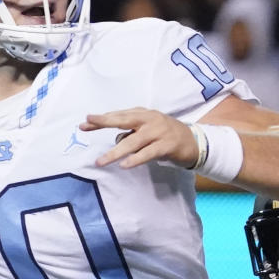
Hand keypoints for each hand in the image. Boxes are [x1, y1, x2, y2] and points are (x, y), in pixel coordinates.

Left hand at [80, 108, 197, 168]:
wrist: (194, 141)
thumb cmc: (165, 136)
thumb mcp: (147, 129)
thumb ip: (131, 132)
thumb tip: (116, 140)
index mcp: (143, 114)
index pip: (118, 115)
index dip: (101, 120)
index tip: (84, 124)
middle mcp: (150, 119)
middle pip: (123, 120)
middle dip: (104, 122)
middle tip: (87, 124)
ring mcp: (159, 131)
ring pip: (133, 141)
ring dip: (115, 152)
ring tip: (101, 161)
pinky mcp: (167, 145)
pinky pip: (148, 153)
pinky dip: (135, 159)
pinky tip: (124, 165)